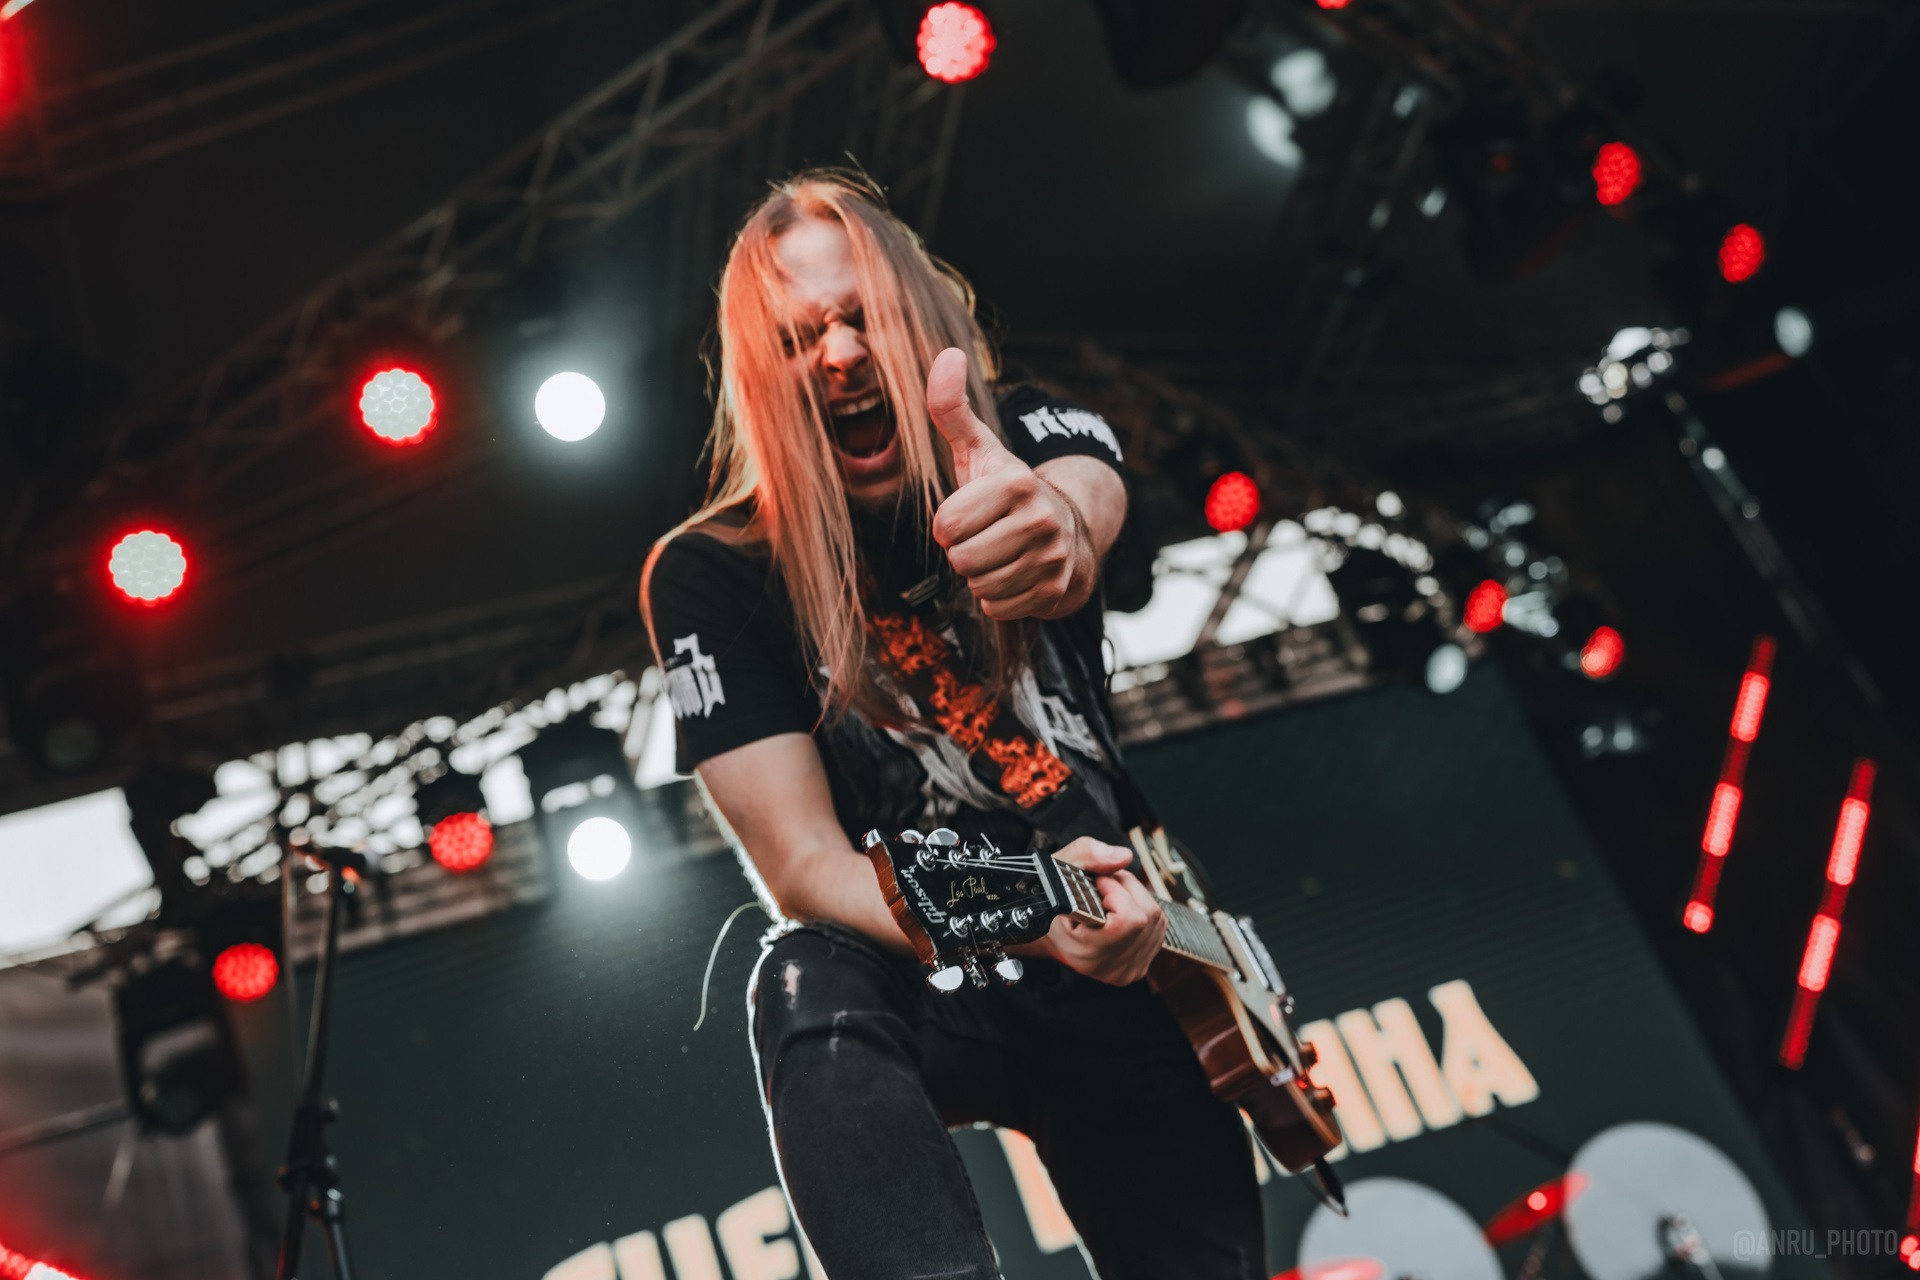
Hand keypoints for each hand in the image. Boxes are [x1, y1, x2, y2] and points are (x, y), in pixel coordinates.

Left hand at [927, 347, 1095, 620]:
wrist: (1068, 530)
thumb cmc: (1008, 490)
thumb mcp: (979, 449)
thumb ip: (951, 407)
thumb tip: (947, 355)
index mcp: (1016, 483)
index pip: (945, 526)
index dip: (947, 524)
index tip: (967, 514)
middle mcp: (1041, 520)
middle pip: (962, 560)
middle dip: (963, 552)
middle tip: (982, 537)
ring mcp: (1052, 558)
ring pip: (979, 586)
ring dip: (980, 575)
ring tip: (998, 554)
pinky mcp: (1056, 590)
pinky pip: (998, 607)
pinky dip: (997, 597)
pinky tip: (1012, 574)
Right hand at [1039, 836, 1166, 985]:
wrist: (1049, 934)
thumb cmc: (1051, 903)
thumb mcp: (1056, 870)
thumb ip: (1088, 855)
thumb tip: (1125, 857)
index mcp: (1086, 952)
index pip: (1127, 920)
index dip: (1116, 890)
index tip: (1097, 882)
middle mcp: (1110, 967)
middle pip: (1147, 915)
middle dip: (1127, 887)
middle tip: (1104, 884)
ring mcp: (1128, 970)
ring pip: (1155, 918)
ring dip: (1136, 896)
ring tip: (1110, 895)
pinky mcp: (1140, 967)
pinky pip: (1158, 928)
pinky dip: (1142, 909)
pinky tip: (1121, 908)